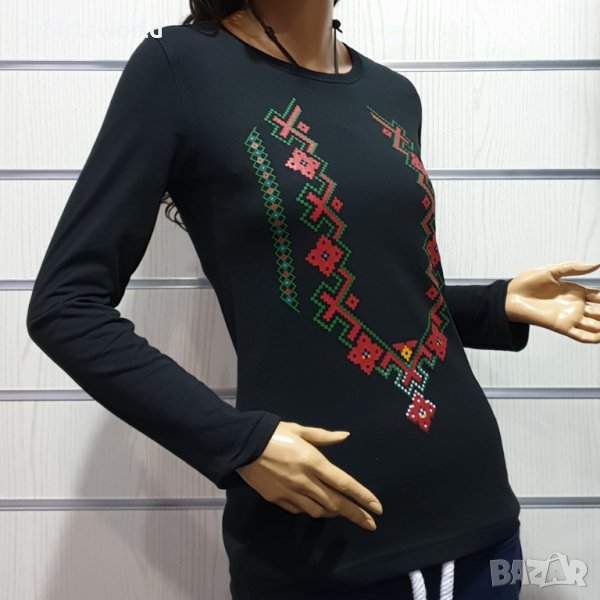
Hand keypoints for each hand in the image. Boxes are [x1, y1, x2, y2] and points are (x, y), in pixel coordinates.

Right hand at [235, 421, 383, 530]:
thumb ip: (324, 436)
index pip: (344, 484)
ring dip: (334, 513)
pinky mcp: (278, 500)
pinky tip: (315, 507)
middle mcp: (306, 481)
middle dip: (356, 515)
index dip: (362, 497)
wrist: (242, 446)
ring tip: (342, 512)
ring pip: (319, 511)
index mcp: (314, 462)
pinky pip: (300, 510)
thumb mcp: (299, 430)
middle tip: (370, 524)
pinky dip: (311, 510)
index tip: (376, 508)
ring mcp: (291, 493)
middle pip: (336, 503)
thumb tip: (345, 435)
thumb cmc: (273, 433)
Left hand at [505, 261, 599, 342]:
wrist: (510, 296)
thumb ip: (574, 268)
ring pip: (595, 325)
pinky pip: (581, 336)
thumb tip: (596, 264)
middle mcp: (576, 306)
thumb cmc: (527, 283)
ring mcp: (570, 317)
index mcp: (576, 292)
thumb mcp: (552, 271)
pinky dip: (594, 338)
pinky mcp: (562, 327)